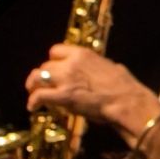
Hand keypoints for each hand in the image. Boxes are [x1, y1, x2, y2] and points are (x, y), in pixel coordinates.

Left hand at [25, 45, 157, 129]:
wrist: (127, 100)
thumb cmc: (124, 86)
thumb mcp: (111, 67)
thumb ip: (99, 66)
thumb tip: (103, 69)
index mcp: (82, 54)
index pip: (56, 50)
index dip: (53, 61)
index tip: (54, 69)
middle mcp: (70, 62)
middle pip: (46, 65)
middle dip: (44, 75)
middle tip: (43, 85)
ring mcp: (65, 78)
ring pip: (37, 77)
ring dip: (33, 86)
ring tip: (32, 94)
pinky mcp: (62, 96)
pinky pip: (39, 96)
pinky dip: (33, 101)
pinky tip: (33, 107)